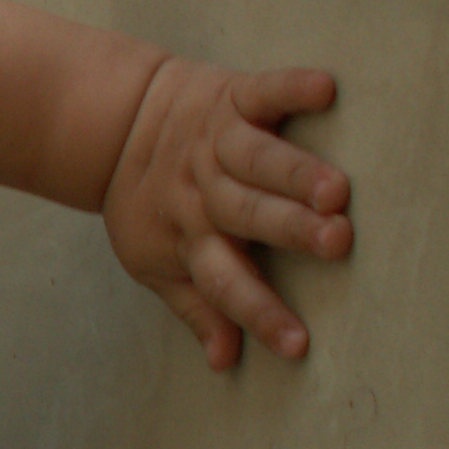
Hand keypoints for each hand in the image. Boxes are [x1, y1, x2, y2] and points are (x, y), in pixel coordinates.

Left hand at [100, 58, 352, 369]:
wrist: (113, 124)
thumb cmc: (150, 203)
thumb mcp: (154, 260)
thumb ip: (195, 306)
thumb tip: (224, 361)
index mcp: (187, 236)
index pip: (224, 282)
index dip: (257, 314)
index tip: (298, 345)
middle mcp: (202, 191)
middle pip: (247, 215)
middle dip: (290, 229)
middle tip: (335, 243)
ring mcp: (216, 143)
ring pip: (258, 160)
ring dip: (296, 173)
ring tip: (335, 189)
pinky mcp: (231, 98)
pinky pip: (264, 92)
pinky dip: (293, 87)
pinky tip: (325, 90)